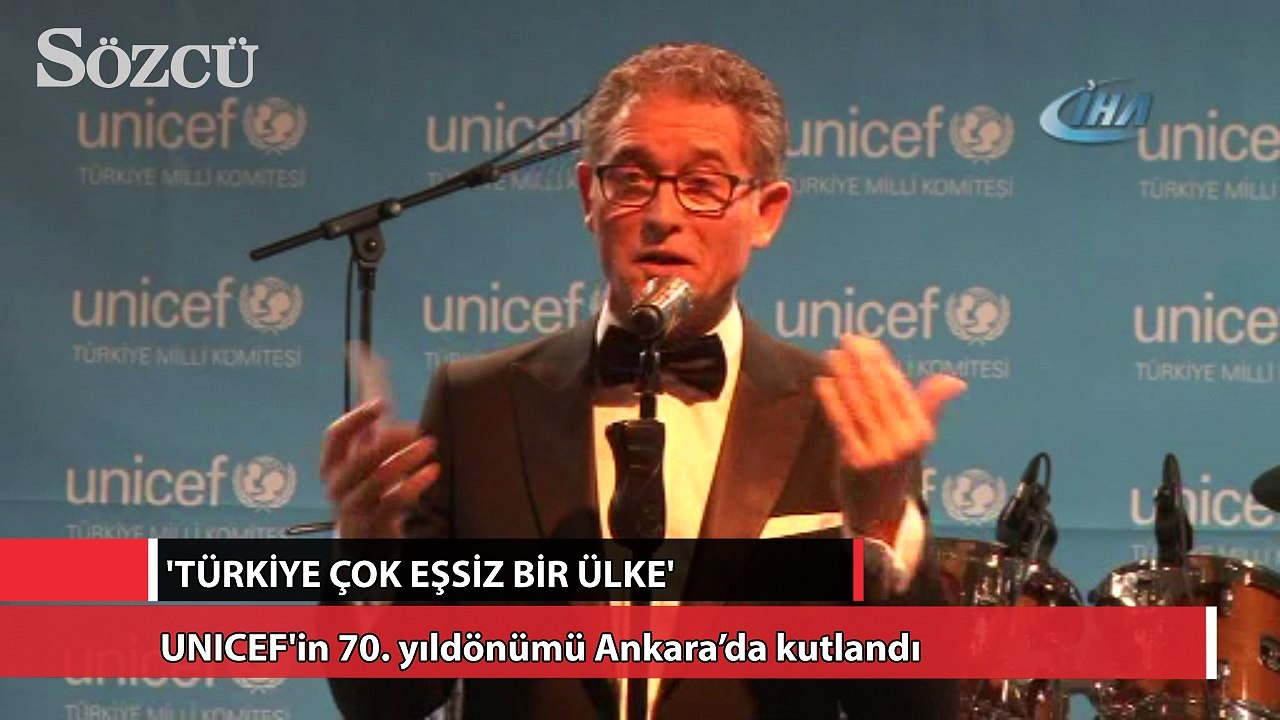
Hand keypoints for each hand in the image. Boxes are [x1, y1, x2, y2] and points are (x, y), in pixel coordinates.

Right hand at [319, 345, 439, 538]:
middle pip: (360, 458)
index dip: (358, 419)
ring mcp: (355, 505)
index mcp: (332, 462)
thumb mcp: (366, 442)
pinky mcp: (374, 524)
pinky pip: (393, 503)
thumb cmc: (368, 479)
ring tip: (430, 444)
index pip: (336, 436)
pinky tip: (433, 472)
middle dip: (390, 440)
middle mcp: (338, 483)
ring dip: (406, 459)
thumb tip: (366, 354)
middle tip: (418, 428)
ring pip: (377, 480)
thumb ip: (368, 407)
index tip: (383, 404)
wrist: (366, 533)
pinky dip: (414, 485)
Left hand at [814, 334, 965, 470]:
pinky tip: (823, 382)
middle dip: (862, 363)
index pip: (900, 389)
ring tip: (832, 354)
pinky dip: (832, 401)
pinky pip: (843, 425)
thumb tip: (957, 382)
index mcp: (921, 432)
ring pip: (859, 405)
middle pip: (879, 393)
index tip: (868, 342)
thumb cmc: (896, 467)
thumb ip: (929, 405)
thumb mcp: (917, 439)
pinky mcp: (856, 462)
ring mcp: (880, 453)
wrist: (880, 511)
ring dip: (844, 376)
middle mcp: (904, 442)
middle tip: (848, 338)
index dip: (882, 363)